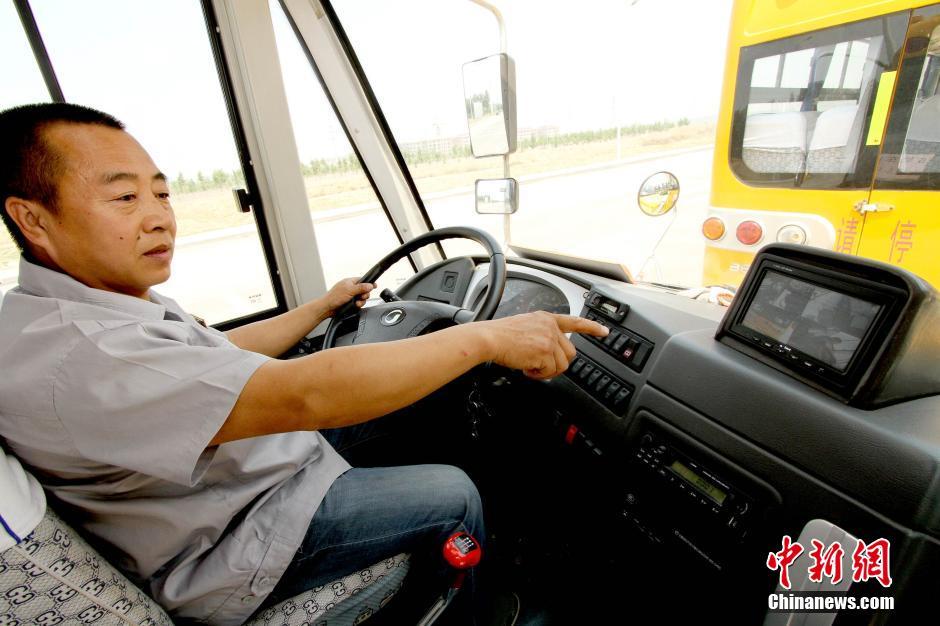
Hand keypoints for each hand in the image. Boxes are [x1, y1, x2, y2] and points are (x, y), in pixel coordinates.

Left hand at [322, 278, 375, 317]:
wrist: (328, 308)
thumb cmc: (334, 297)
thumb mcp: (349, 290)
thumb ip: (361, 287)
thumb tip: (370, 285)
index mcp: (350, 282)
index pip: (363, 280)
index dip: (369, 283)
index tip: (375, 286)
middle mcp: (351, 288)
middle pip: (365, 290)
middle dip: (365, 294)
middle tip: (361, 296)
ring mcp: (351, 296)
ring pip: (362, 298)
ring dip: (361, 301)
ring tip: (356, 303)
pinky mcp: (351, 303)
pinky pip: (359, 303)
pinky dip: (358, 305)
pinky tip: (355, 306)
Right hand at [480, 311, 608, 379]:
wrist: (489, 338)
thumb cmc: (499, 335)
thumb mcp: (525, 325)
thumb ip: (541, 334)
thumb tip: (548, 353)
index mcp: (546, 318)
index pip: (574, 321)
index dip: (591, 327)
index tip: (604, 332)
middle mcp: (550, 326)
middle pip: (570, 352)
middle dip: (557, 363)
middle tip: (541, 367)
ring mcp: (549, 338)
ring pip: (562, 364)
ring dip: (547, 371)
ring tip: (531, 368)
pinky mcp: (545, 351)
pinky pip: (550, 371)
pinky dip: (539, 375)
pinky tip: (527, 369)